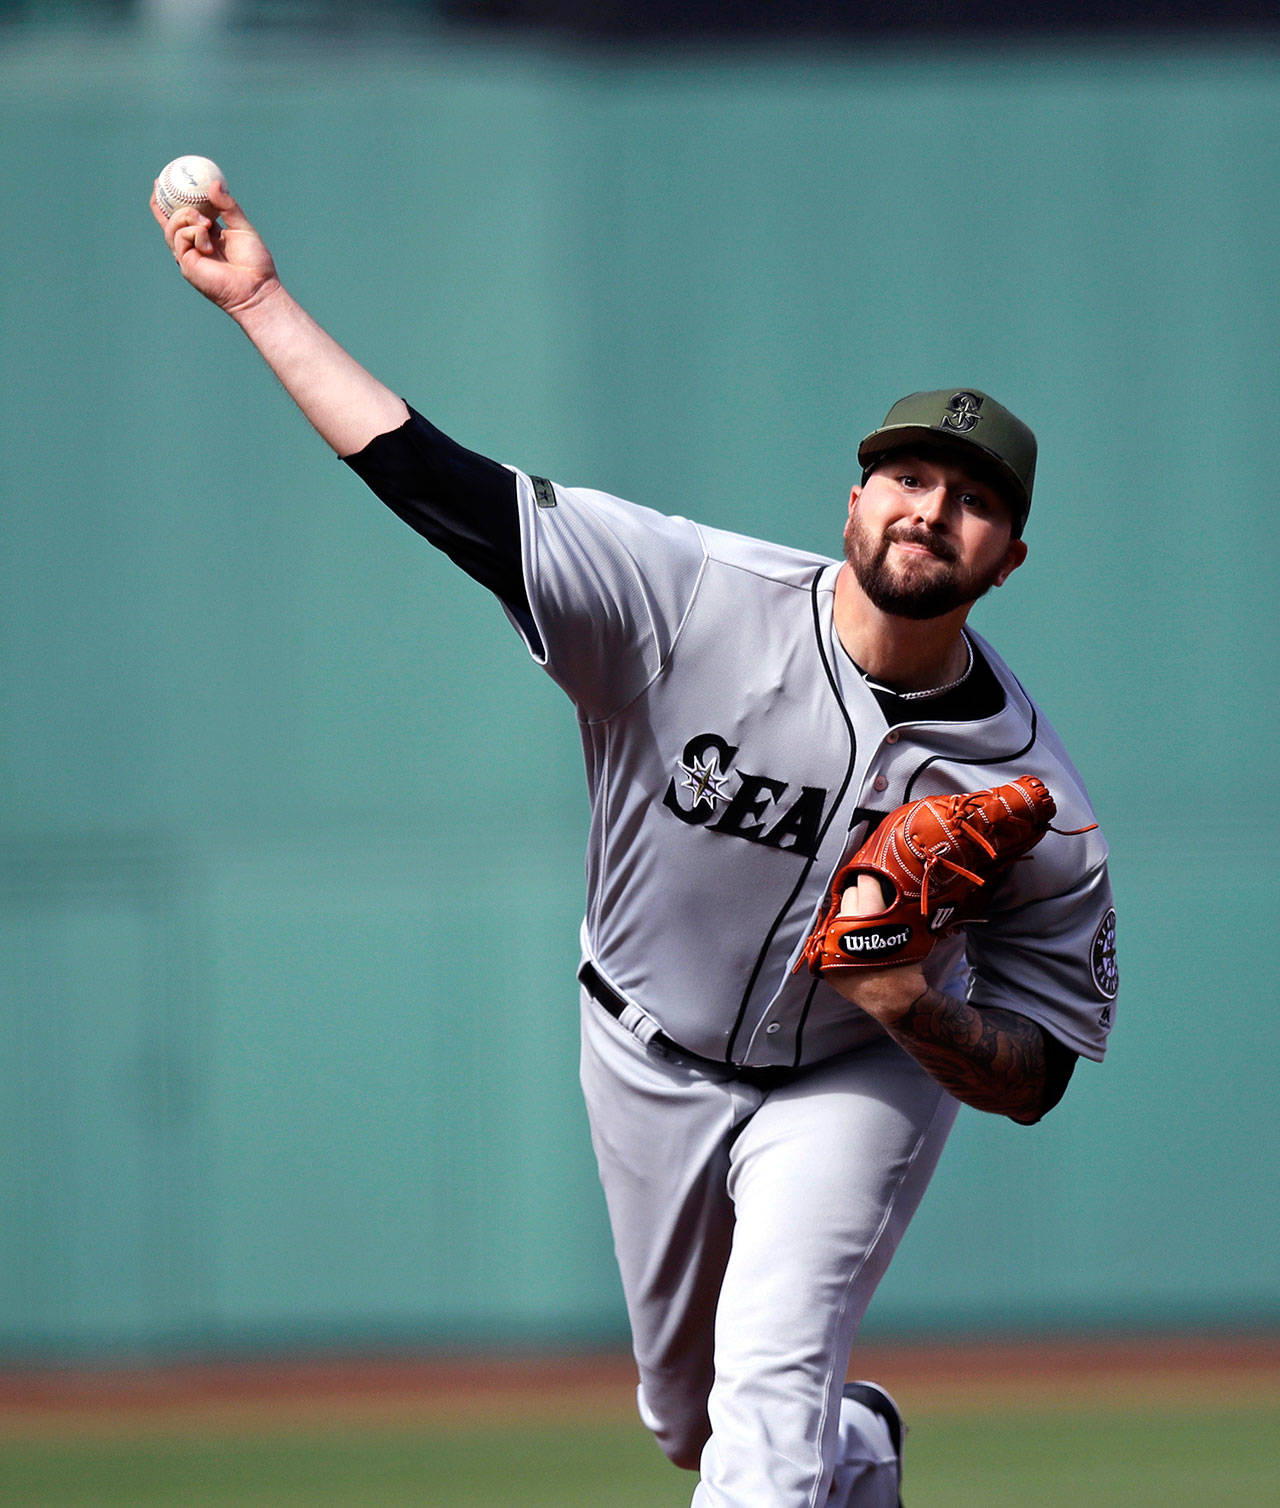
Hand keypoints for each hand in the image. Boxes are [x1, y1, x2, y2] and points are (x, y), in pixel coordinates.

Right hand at [150, 177, 278, 317]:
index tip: (166, 180)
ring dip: (186, 216)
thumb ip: (228, 206)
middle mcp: (194, 245)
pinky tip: (208, 240)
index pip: (184, 216)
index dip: (172, 200)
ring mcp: (189, 255)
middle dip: (162, 202)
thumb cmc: (254, 262)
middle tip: (161, 185)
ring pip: (172, 226)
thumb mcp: (242, 227)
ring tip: (205, 222)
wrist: (257, 287)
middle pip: (170, 220)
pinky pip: (180, 238)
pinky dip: (194, 233)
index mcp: (207, 235)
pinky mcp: (186, 264)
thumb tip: (214, 184)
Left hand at [822, 871, 925, 1022]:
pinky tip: (853, 940)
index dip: (873, 878)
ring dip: (849, 913)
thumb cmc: (906, 965)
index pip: (865, 880)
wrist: (895, 1000)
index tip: (877, 879)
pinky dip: (839, 933)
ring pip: (838, 912)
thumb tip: (885, 885)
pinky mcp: (824, 957)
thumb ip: (895, 906)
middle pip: (850, 894)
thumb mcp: (910, 929)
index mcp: (868, 915)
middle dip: (862, 895)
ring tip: (863, 924)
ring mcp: (831, 941)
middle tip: (874, 904)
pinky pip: (829, 933)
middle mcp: (845, 924)